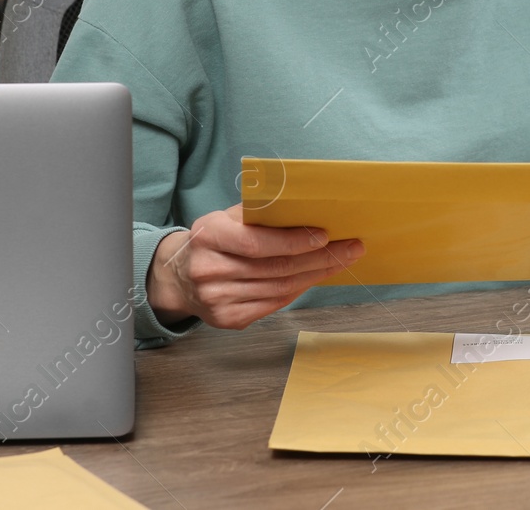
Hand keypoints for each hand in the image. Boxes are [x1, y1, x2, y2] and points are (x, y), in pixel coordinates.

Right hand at [145, 204, 364, 329]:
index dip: (294, 241)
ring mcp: (216, 299)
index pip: (257, 242)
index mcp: (208, 236)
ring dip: (315, 275)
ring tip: (340, 261)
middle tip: (350, 248)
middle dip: (319, 258)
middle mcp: (209, 269)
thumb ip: (258, 214)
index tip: (325, 235)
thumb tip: (307, 210)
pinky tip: (314, 278)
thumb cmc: (213, 240)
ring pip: (279, 288)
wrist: (179, 276)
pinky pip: (273, 304)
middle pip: (276, 267)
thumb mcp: (226, 217)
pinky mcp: (226, 319)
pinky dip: (298, 291)